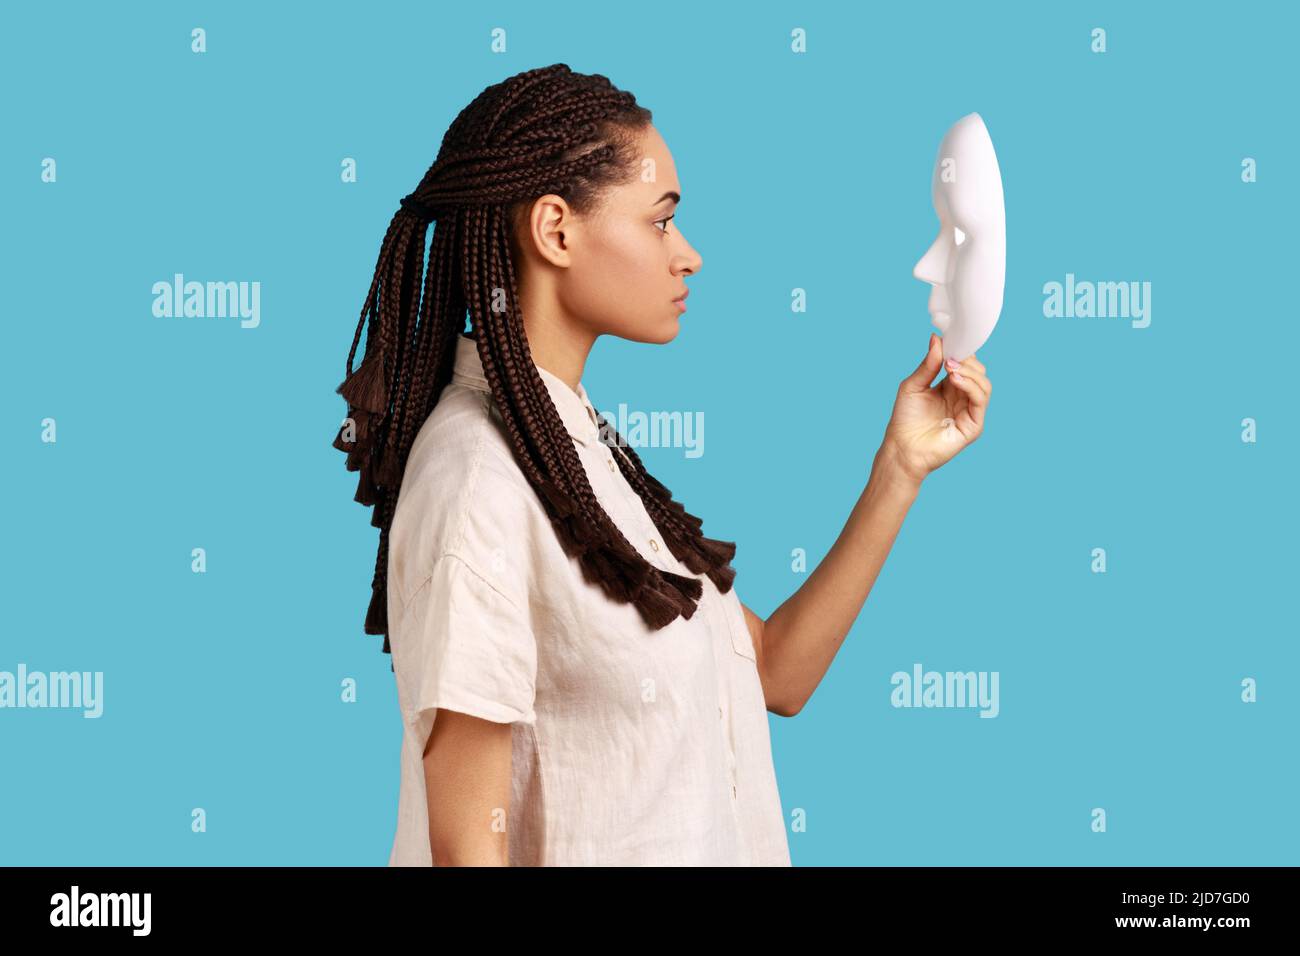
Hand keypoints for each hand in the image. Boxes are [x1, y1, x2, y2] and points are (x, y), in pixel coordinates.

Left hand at [879, 333, 990, 485]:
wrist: (902, 447)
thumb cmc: (905, 419)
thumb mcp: (913, 385)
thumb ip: (928, 364)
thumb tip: (936, 338)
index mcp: (951, 387)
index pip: (966, 364)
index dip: (961, 351)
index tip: (951, 339)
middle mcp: (963, 397)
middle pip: (979, 371)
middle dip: (966, 360)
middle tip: (949, 357)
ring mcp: (970, 412)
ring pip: (984, 384)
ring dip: (969, 371)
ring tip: (950, 368)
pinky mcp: (973, 425)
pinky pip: (980, 401)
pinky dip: (971, 386)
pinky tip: (955, 379)